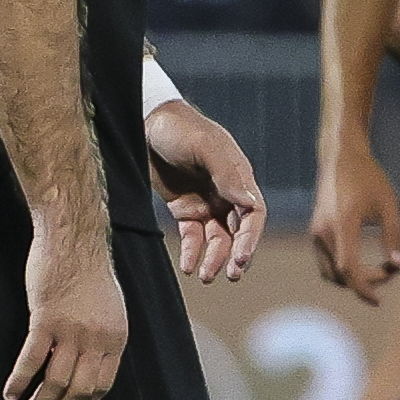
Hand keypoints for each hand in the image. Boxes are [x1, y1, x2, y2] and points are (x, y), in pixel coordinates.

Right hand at [4, 220, 127, 399]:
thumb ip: (102, 338)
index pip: (102, 387)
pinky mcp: (45, 321)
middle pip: (79, 390)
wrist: (74, 242)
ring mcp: (72, 331)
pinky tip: (10, 394)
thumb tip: (89, 366)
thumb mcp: (110, 310)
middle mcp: (98, 339)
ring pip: (55, 382)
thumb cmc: (89, 273)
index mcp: (116, 339)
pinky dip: (19, 381)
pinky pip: (31, 360)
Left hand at [144, 98, 265, 281]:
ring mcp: (206, 203)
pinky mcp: (185, 209)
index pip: (253, 214)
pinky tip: (189, 267)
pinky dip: (193, 253)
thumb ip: (227, 174)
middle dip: (235, 255)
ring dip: (214, 258)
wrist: (146, 122)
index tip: (242, 259)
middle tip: (230, 275)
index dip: (251, 238)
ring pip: (217, 238)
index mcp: (238, 178)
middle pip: (238, 231)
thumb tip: (250, 204)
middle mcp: (227, 194)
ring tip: (205, 277)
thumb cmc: (180, 129)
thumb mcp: (205, 147)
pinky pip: (193, 237)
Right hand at [310, 141, 399, 302]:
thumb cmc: (369, 178)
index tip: (378, 301)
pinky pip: (326, 262)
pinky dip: (343, 270)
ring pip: (330, 273)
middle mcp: (323, 231)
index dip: (364, 288)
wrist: (341, 157)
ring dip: (352, 279)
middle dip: (366, 281)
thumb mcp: (389, 206)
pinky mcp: (315, 231)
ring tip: (380, 271)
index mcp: (342, 224)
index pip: (349, 269)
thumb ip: (394, 237)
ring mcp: (315, 232)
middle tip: (392, 272)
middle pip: (340, 275)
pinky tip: (364, 265)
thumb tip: (399, 265)